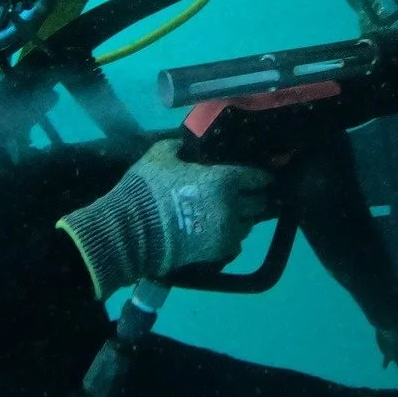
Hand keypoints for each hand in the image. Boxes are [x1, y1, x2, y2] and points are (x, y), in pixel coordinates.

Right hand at [58, 140, 275, 298]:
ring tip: (237, 213)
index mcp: (224, 179)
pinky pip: (236, 243)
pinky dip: (233, 236)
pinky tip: (223, 231)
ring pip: (249, 224)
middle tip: (255, 194)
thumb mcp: (160, 156)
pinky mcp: (218, 252)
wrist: (134, 230)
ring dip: (245, 217)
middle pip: (259, 202)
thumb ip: (177, 147)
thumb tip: (183, 144)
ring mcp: (227, 231)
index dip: (262, 176)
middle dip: (259, 197)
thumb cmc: (149, 188)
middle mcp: (233, 206)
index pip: (257, 177)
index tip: (264, 176)